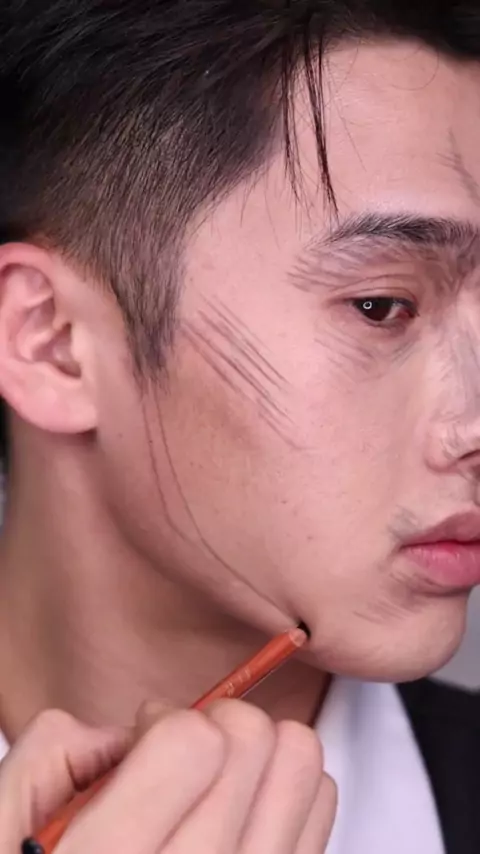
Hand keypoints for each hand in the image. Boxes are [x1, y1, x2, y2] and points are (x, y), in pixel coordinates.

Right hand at [0, 702, 336, 852]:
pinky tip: (242, 813)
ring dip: (262, 752)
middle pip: (254, 745)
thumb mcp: (3, 835)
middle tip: (180, 752)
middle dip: (216, 723)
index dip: (167, 720)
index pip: (192, 746)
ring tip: (216, 778)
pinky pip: (321, 817)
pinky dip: (289, 794)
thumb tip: (123, 733)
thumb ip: (52, 761)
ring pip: (305, 772)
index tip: (145, 737)